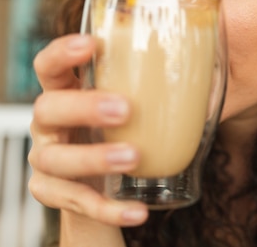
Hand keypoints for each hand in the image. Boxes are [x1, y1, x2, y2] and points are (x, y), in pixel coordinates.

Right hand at [28, 34, 148, 229]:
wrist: (107, 183)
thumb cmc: (124, 129)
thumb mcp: (134, 101)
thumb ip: (158, 78)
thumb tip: (211, 50)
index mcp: (66, 91)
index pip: (48, 65)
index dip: (62, 52)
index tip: (91, 44)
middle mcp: (49, 123)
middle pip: (46, 108)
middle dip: (84, 107)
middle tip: (126, 109)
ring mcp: (45, 160)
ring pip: (55, 159)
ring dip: (94, 158)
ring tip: (135, 157)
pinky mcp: (52, 194)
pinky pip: (75, 203)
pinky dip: (107, 209)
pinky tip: (137, 211)